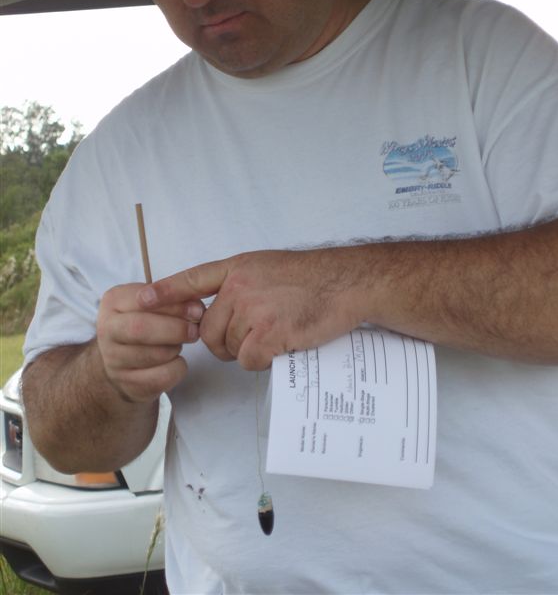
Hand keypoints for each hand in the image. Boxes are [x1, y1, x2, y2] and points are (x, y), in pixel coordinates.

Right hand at [96, 283, 204, 401]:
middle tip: (194, 330)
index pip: (145, 299)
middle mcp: (106, 330)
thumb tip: (196, 306)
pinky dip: (177, 368)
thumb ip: (173, 300)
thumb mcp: (153, 304)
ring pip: (155, 354)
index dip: (175, 306)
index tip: (197, 310)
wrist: (124, 362)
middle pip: (141, 328)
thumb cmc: (145, 324)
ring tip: (178, 343)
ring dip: (176, 348)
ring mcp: (114, 360)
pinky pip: (163, 376)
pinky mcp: (128, 384)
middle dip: (175, 329)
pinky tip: (173, 362)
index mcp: (113, 301)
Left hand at [137, 249, 363, 369]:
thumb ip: (240, 284)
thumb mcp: (268, 267)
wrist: (345, 282)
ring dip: (248, 350)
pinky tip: (282, 344)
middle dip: (224, 342)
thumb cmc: (312, 277)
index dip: (166, 291)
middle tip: (254, 336)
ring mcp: (254, 310)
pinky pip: (248, 360)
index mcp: (238, 268)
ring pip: (229, 348)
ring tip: (276, 333)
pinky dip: (263, 360)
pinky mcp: (269, 333)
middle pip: (210, 330)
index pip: (193, 279)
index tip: (143, 299)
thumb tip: (222, 311)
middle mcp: (240, 287)